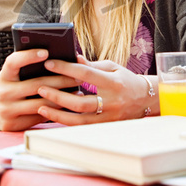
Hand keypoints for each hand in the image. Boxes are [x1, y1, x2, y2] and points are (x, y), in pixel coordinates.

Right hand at [0, 49, 81, 130]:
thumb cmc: (10, 89)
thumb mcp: (12, 77)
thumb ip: (26, 69)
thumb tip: (56, 58)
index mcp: (3, 76)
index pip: (13, 62)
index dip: (28, 56)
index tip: (46, 52)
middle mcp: (3, 93)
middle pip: (36, 84)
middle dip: (61, 79)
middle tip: (79, 75)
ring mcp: (7, 110)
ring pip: (41, 102)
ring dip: (62, 96)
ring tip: (78, 89)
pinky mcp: (13, 125)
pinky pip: (39, 116)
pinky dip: (56, 110)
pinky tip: (69, 105)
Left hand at [35, 56, 158, 125]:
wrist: (146, 99)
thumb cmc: (126, 80)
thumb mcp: (112, 67)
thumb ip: (92, 65)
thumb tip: (73, 58)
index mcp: (113, 82)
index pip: (86, 74)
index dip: (66, 68)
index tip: (49, 63)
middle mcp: (111, 101)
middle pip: (80, 102)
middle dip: (58, 96)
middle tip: (40, 88)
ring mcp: (109, 117)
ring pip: (79, 120)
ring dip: (58, 115)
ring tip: (41, 107)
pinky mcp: (105, 126)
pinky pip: (82, 127)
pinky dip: (67, 122)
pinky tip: (54, 116)